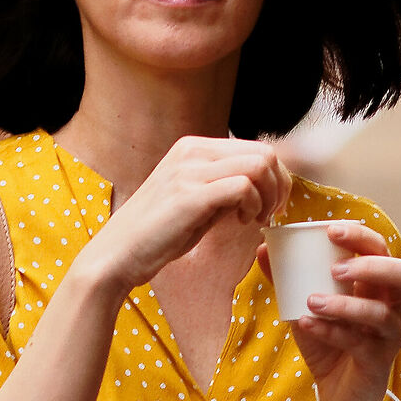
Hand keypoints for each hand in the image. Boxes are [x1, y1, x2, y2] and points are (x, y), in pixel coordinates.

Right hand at [75, 135, 287, 295]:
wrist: (120, 253)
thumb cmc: (160, 231)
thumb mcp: (197, 198)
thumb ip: (225, 185)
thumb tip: (262, 184)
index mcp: (194, 147)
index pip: (257, 148)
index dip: (277, 178)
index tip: (273, 205)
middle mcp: (192, 150)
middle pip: (265, 152)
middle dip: (280, 186)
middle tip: (271, 214)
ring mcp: (189, 170)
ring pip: (259, 165)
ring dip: (269, 196)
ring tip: (256, 219)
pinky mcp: (189, 194)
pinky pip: (243, 186)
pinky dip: (254, 206)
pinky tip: (242, 222)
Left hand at [258, 222, 400, 400]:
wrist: (336, 395)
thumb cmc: (328, 345)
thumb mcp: (304, 307)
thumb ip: (288, 279)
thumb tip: (262, 248)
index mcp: (378, 286)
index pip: (382, 251)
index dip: (363, 237)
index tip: (331, 230)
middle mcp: (392, 307)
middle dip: (371, 265)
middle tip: (334, 268)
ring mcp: (389, 335)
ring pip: (382, 312)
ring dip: (347, 304)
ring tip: (312, 301)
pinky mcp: (379, 361)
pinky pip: (359, 343)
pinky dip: (331, 331)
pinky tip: (306, 324)